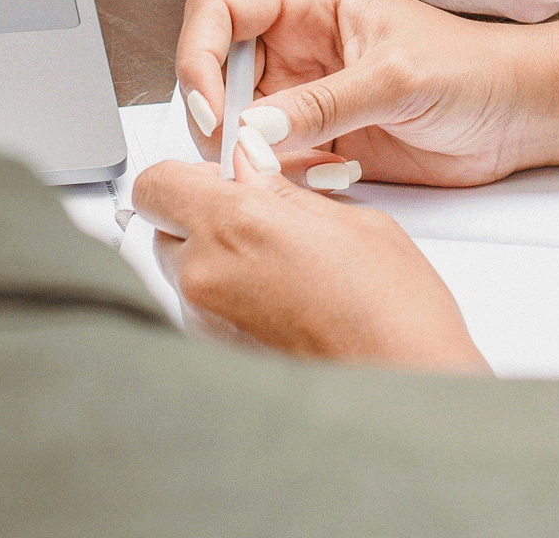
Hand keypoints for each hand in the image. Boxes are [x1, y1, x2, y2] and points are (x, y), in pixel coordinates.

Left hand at [131, 148, 488, 371]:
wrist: (400, 390)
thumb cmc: (392, 311)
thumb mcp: (351, 218)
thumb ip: (285, 189)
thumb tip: (254, 167)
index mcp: (238, 225)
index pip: (158, 183)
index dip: (186, 172)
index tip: (221, 172)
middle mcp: (208, 276)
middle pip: (165, 226)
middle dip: (203, 212)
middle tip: (258, 211)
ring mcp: (206, 323)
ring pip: (184, 268)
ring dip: (218, 254)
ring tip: (280, 259)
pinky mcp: (217, 356)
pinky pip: (203, 307)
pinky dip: (230, 293)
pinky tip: (283, 294)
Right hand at [176, 0, 540, 186]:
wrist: (512, 116)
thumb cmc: (470, 69)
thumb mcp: (397, 78)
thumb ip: (325, 103)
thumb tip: (253, 127)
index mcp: (310, 3)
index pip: (218, 11)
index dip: (197, 56)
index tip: (211, 109)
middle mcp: (296, 46)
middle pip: (213, 74)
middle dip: (218, 120)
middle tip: (243, 158)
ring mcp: (302, 96)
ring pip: (235, 127)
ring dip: (251, 158)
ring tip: (302, 170)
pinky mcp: (315, 142)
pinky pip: (269, 165)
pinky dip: (284, 182)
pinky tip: (338, 175)